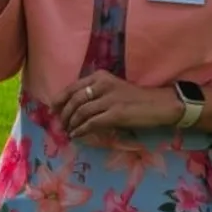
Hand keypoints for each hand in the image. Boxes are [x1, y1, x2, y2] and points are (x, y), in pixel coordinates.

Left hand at [56, 70, 174, 140]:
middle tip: (61, 124)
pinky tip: (77, 135)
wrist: (159, 104)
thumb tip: (73, 107)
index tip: (53, 109)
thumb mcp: (113, 89)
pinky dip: (81, 130)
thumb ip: (95, 93)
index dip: (60, 99)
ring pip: (81, 112)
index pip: (72, 87)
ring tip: (69, 131)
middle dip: (64, 115)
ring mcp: (110, 99)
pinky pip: (92, 123)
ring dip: (71, 124)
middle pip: (74, 101)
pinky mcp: (116, 113)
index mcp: (100, 77)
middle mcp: (103, 85)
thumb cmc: (135, 98)